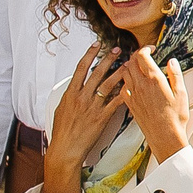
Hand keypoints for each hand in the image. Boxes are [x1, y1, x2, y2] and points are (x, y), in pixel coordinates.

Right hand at [43, 44, 126, 192]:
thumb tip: (75, 86)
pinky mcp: (102, 117)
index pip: (80, 68)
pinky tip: (132, 86)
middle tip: (117, 49)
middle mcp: (81, 97)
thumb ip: (70, 96)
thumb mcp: (61, 108)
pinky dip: (124, 94)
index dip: (89, 54)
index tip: (96, 45)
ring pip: (108, 85)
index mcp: (70, 93)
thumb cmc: (62, 131)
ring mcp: (92, 107)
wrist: (65, 148)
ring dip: (119, 73)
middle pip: (96, 73)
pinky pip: (115, 103)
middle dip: (107, 59)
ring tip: (128, 63)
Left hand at [123, 47, 188, 160]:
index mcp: (155, 80)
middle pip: (131, 62)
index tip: (151, 48)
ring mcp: (133, 94)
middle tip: (145, 56)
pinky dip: (126, 81)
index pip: (142, 56)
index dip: (145, 48)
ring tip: (138, 67)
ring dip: (130, 66)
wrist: (165, 136)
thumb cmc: (176, 118)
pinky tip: (133, 83)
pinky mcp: (130, 103)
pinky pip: (122, 87)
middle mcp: (141, 85)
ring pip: (124, 73)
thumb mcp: (182, 93)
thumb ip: (176, 75)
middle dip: (137, 55)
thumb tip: (171, 62)